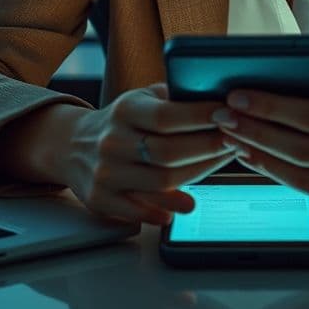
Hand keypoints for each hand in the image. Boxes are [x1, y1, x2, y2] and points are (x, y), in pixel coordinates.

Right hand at [64, 83, 240, 226]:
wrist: (72, 145)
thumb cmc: (123, 121)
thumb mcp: (141, 99)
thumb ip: (173, 98)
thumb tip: (219, 98)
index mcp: (125, 111)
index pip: (166, 115)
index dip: (201, 117)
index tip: (229, 115)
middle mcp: (112, 141)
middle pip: (168, 152)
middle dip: (208, 148)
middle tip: (236, 141)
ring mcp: (105, 173)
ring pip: (161, 182)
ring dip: (198, 176)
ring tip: (221, 166)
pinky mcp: (101, 200)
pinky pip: (140, 210)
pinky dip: (166, 209)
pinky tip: (186, 203)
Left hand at [212, 59, 308, 216]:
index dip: (272, 107)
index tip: (238, 96)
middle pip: (300, 148)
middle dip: (255, 131)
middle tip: (223, 115)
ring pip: (299, 176)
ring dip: (259, 156)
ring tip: (231, 135)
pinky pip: (307, 191)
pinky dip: (276, 174)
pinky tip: (253, 156)